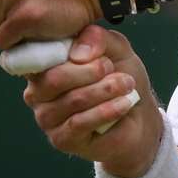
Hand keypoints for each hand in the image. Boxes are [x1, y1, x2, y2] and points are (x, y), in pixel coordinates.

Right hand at [24, 25, 163, 177]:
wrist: (139, 113)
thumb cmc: (120, 76)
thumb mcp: (114, 47)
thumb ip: (96, 38)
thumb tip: (78, 54)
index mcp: (43, 63)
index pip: (42, 53)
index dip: (71, 49)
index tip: (97, 50)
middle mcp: (37, 91)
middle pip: (55, 78)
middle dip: (92, 71)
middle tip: (113, 68)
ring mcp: (46, 117)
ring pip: (73, 100)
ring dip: (106, 90)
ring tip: (126, 84)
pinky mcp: (61, 139)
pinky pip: (80, 122)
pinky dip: (107, 110)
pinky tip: (125, 103)